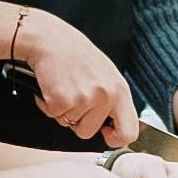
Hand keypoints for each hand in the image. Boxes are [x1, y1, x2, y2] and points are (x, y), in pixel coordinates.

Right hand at [18, 9, 138, 145]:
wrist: (51, 39)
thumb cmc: (76, 55)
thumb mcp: (106, 75)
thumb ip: (112, 100)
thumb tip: (115, 127)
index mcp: (120, 90)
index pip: (129, 132)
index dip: (114, 139)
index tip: (104, 132)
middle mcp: (106, 95)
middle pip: (89, 132)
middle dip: (77, 122)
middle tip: (73, 100)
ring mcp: (85, 98)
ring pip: (69, 124)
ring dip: (62, 109)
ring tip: (64, 86)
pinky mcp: (63, 99)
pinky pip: (52, 115)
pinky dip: (47, 104)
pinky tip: (52, 85)